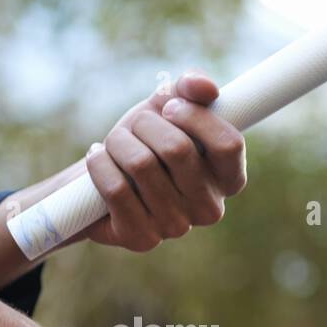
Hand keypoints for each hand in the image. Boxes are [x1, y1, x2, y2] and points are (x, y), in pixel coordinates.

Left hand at [78, 72, 245, 251]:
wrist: (102, 178)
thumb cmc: (145, 141)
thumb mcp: (169, 108)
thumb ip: (191, 88)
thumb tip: (204, 87)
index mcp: (229, 179)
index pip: (229, 144)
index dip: (195, 117)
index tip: (169, 107)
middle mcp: (209, 209)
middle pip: (178, 149)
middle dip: (146, 124)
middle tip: (135, 124)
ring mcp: (176, 228)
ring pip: (142, 165)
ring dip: (119, 141)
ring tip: (114, 143)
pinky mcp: (141, 239)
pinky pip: (116, 189)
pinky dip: (100, 163)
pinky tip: (98, 158)